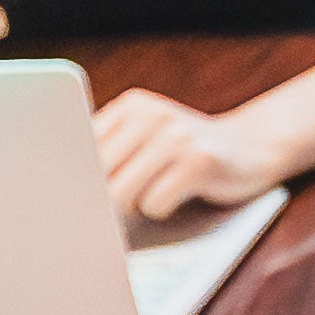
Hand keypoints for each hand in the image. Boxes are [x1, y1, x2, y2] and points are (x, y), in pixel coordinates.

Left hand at [92, 87, 292, 222]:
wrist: (254, 147)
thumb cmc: (185, 155)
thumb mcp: (144, 139)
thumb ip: (107, 152)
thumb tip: (61, 192)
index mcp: (131, 105)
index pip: (77, 150)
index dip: (76, 180)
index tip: (74, 198)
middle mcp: (152, 114)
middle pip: (95, 175)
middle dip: (102, 200)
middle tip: (126, 202)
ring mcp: (178, 135)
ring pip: (119, 194)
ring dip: (133, 207)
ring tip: (157, 192)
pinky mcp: (200, 162)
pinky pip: (154, 204)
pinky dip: (162, 209)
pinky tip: (182, 194)